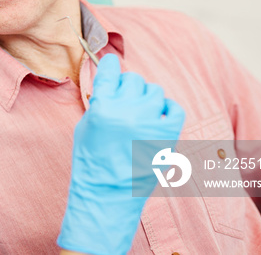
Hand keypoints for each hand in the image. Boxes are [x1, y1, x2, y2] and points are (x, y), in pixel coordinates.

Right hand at [58, 54, 184, 254]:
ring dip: (146, 99)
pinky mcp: (168, 135)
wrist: (108, 195)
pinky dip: (167, 109)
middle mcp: (127, 111)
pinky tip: (158, 117)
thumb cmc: (92, 162)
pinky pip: (175, 108)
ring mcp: (150, 122)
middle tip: (124, 101)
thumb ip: (100, 101)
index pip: (109, 71)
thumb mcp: (86, 126)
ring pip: (154, 91)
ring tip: (140, 115)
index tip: (111, 64)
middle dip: (128, 87)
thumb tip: (111, 83)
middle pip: (133, 79)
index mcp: (102, 107)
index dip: (110, 65)